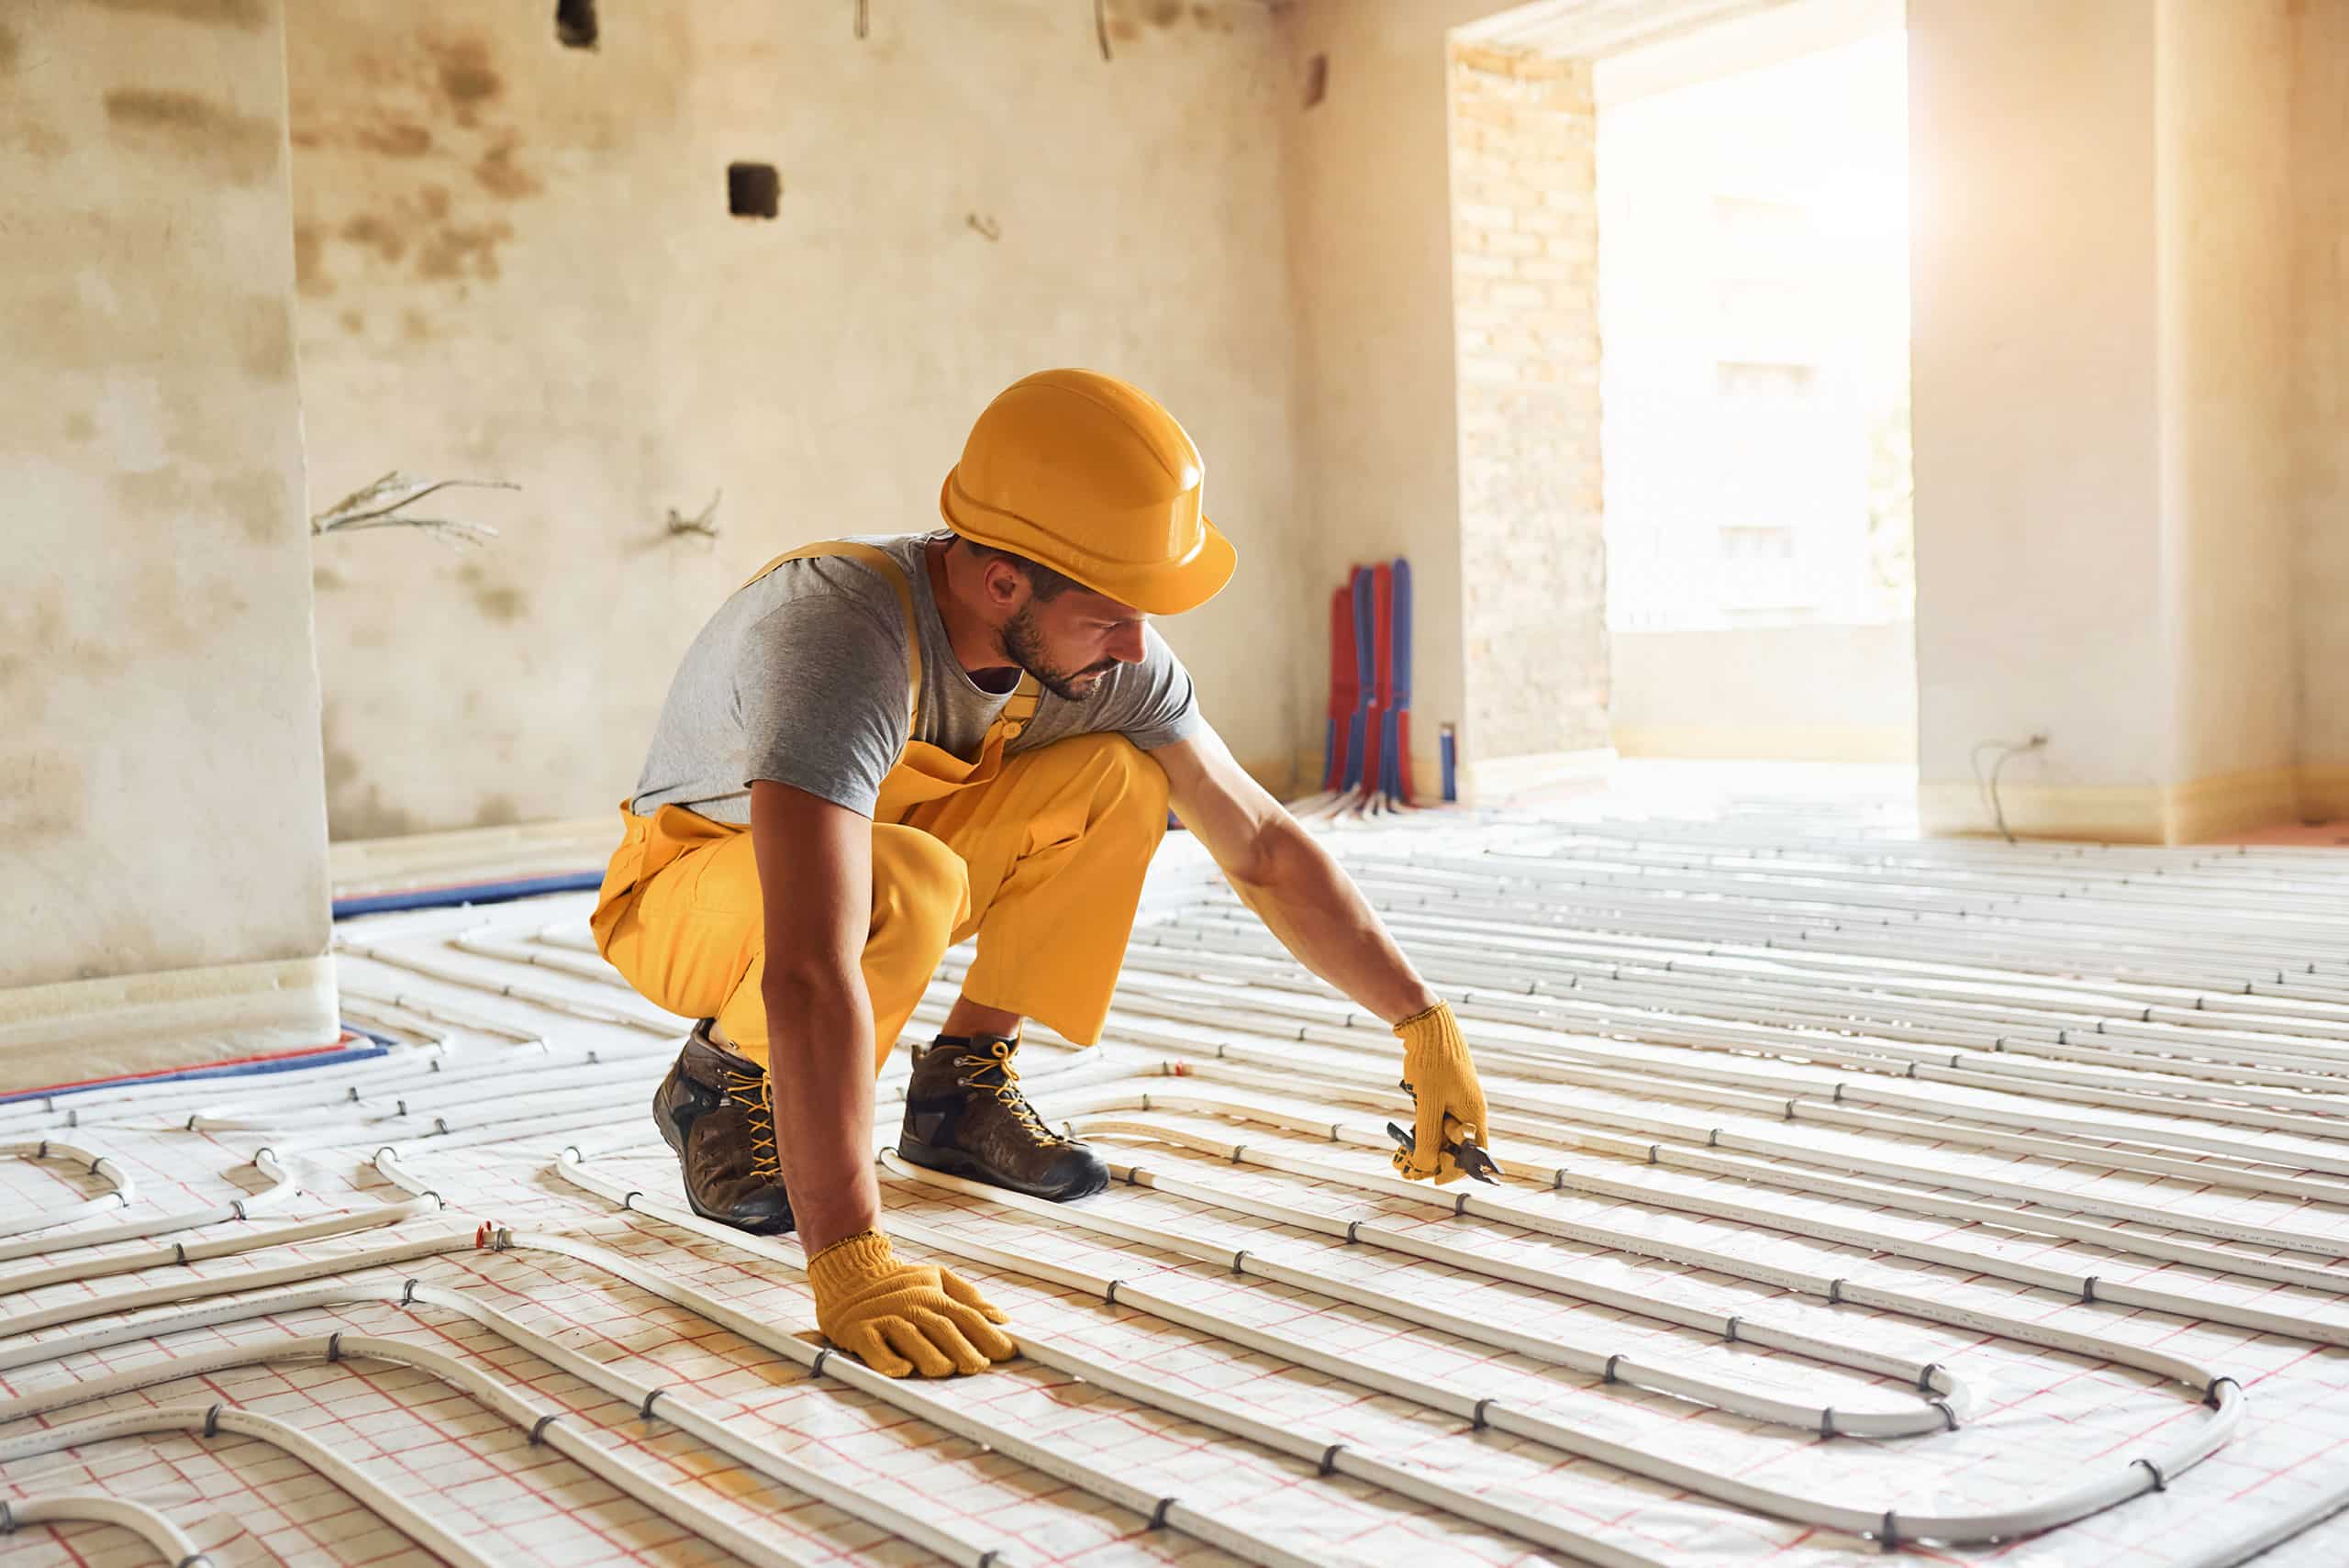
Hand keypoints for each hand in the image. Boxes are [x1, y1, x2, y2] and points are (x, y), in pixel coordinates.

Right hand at [806, 1229, 1018, 1376]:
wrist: (849, 1274)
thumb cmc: (898, 1284)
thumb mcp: (935, 1279)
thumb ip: (968, 1297)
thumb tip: (1001, 1318)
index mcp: (933, 1296)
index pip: (966, 1316)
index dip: (988, 1334)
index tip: (1007, 1352)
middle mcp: (911, 1306)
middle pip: (942, 1328)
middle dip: (963, 1347)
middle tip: (978, 1366)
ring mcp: (885, 1319)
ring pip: (911, 1337)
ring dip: (929, 1355)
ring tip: (946, 1369)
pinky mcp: (859, 1332)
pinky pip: (874, 1348)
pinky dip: (887, 1360)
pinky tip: (902, 1370)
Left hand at [1391, 1002, 1491, 1185]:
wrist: (1426, 1025)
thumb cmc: (1432, 1062)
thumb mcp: (1428, 1104)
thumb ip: (1429, 1138)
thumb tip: (1425, 1167)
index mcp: (1474, 1115)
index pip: (1473, 1156)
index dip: (1453, 1171)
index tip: (1431, 1180)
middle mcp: (1468, 1111)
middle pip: (1453, 1147)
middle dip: (1430, 1162)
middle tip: (1405, 1171)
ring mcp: (1454, 1102)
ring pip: (1440, 1134)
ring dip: (1421, 1148)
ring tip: (1399, 1161)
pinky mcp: (1441, 1093)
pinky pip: (1432, 1120)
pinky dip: (1419, 1131)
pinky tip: (1402, 1141)